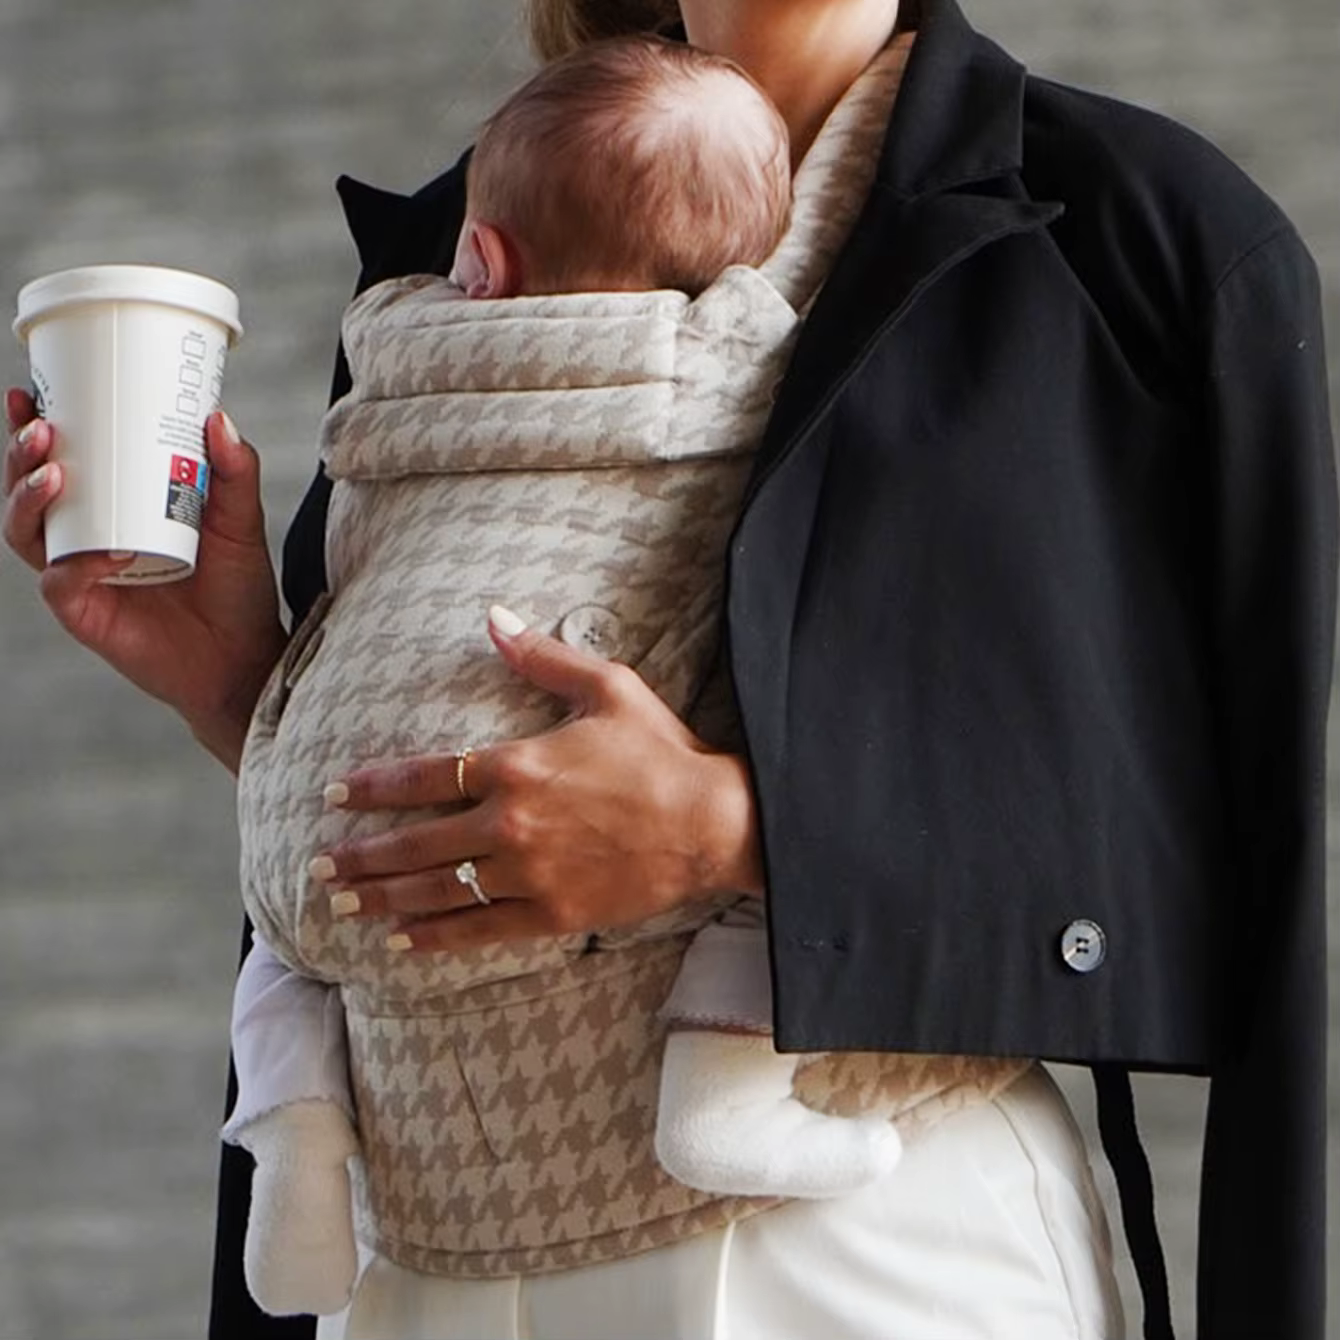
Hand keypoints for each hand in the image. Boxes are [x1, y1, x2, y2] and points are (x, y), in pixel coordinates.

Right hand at [3, 390, 286, 770]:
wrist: (245, 657)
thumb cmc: (237, 586)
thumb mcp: (241, 520)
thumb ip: (234, 471)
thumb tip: (218, 417)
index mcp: (114, 504)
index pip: (60, 459)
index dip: (34, 426)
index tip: (28, 392)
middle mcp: (87, 536)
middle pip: (27, 488)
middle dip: (19, 455)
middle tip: (40, 429)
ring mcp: (82, 574)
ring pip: (27, 531)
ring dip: (28, 499)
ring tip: (54, 475)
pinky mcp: (87, 614)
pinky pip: (62, 584)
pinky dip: (78, 565)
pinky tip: (108, 552)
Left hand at [312, 607, 764, 950]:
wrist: (712, 822)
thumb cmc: (661, 752)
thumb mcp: (607, 687)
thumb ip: (542, 657)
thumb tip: (494, 616)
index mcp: (516, 765)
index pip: (424, 776)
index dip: (375, 786)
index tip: (336, 793)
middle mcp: (510, 824)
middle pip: (415, 843)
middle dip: (360, 854)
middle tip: (321, 863)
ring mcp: (527, 875)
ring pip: (437, 890)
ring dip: (383, 897)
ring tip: (343, 902)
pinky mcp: (551, 914)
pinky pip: (478, 930)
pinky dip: (434, 938)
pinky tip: (400, 941)